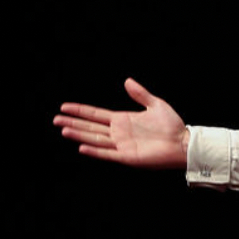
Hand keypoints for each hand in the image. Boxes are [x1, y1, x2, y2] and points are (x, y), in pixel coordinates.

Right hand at [54, 78, 188, 168]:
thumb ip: (140, 94)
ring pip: (95, 139)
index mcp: (122, 120)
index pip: (95, 114)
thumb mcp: (155, 104)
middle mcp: (118, 133)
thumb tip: (127, 81)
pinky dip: (95, 151)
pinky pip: (108, 154)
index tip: (64, 107)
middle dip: (73, 123)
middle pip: (90, 127)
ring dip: (79, 135)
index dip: (80, 111)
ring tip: (63, 130)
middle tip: (55, 119)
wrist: (183, 143)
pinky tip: (81, 147)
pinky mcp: (128, 157)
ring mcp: (122, 145)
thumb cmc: (172, 126)